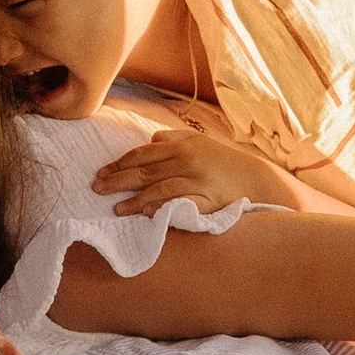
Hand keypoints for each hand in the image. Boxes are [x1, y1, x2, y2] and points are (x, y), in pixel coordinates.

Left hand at [93, 123, 302, 216]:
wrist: (258, 179)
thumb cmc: (224, 161)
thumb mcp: (199, 142)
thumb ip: (173, 139)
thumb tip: (148, 142)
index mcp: (183, 146)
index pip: (142, 153)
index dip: (119, 163)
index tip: (101, 172)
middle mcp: (188, 161)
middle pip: (145, 171)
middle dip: (118, 180)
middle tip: (97, 189)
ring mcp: (197, 181)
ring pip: (159, 188)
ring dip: (135, 200)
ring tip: (117, 209)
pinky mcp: (207, 200)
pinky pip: (180, 204)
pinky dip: (162, 208)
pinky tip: (147, 214)